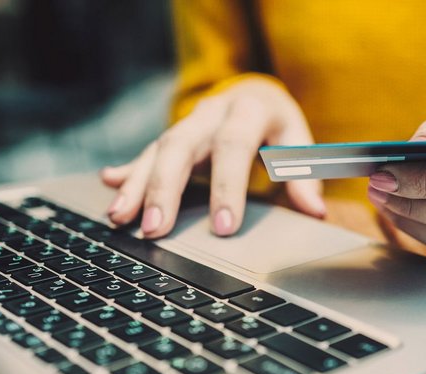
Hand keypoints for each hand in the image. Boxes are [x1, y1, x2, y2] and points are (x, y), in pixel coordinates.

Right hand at [100, 77, 324, 237]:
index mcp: (248, 110)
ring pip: (157, 149)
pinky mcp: (173, 135)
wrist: (255, 91)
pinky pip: (146, 152)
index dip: (227, 186)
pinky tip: (110, 186)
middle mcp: (212, 112)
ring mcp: (188, 123)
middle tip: (155, 229)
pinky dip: (128, 172)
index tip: (223, 226)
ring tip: (120, 218)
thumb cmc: (278, 123)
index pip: (234, 146)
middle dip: (165, 188)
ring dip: (137, 184)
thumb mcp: (298, 141)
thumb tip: (315, 211)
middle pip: (181, 145)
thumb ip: (304, 175)